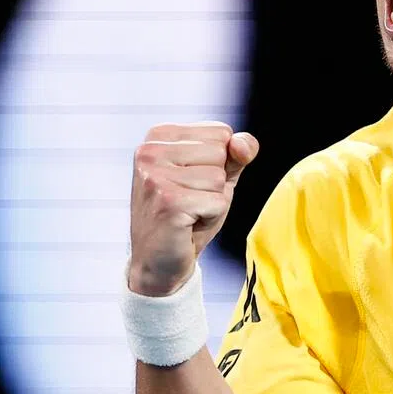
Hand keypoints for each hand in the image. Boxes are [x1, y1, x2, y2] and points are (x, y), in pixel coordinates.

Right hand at [128, 122, 258, 295]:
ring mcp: (156, 176)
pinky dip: (211, 217)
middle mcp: (150, 151)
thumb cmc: (189, 215)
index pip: (221, 132)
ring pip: (219, 179)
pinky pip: (218, 202)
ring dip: (213, 201)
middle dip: (216, 183)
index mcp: (159, 136)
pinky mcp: (167, 201)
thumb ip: (236, 154)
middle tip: (191, 201)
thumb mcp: (217, 178)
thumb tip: (242, 143)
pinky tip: (188, 225)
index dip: (220, 164)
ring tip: (189, 212)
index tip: (193, 183)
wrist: (159, 260)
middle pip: (221, 153)